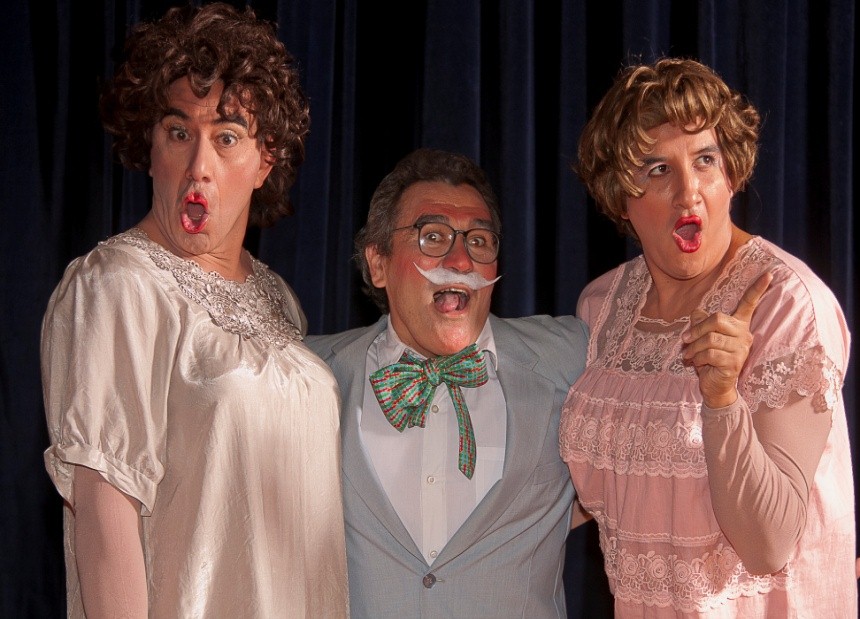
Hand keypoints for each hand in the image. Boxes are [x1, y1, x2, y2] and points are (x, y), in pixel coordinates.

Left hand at [682, 272, 772, 407]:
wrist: (715, 386)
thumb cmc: (710, 360)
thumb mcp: (703, 338)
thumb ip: (701, 323)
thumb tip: (696, 311)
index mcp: (739, 325)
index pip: (749, 304)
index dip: (758, 289)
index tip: (769, 273)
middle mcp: (744, 334)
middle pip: (717, 319)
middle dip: (696, 329)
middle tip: (685, 340)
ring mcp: (741, 349)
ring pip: (710, 338)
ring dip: (694, 347)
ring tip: (690, 355)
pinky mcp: (734, 363)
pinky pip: (710, 353)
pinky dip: (697, 357)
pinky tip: (696, 363)